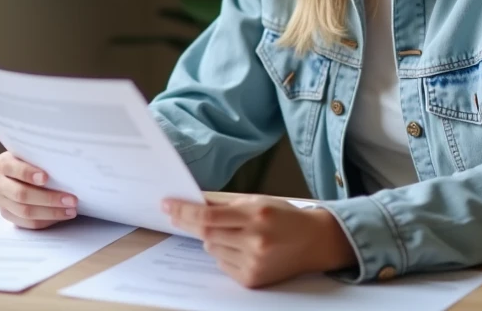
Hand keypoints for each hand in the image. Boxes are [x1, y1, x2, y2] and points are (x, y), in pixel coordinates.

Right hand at [0, 151, 78, 229]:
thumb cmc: (35, 161)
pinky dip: (46, 221)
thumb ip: (43, 158)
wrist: (25, 173)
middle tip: (71, 199)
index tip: (46, 178)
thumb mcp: (35, 154)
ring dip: (51, 212)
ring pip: (25, 212)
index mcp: (2, 163)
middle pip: (21, 194)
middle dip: (48, 198)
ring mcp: (1, 201)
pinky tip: (61, 216)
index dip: (28, 173)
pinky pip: (27, 223)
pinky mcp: (7, 214)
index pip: (13, 168)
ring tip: (71, 210)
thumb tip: (67, 164)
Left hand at [162, 195, 356, 287]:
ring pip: (212, 249)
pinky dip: (224, 254)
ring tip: (233, 234)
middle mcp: (255, 240)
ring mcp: (253, 262)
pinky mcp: (252, 279)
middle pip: (207, 234)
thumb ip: (226, 205)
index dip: (185, 211)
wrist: (314, 242)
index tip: (167, 205)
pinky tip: (241, 248)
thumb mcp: (258, 202)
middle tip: (176, 214)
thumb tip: (194, 202)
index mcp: (257, 215)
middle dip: (189, 223)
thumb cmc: (284, 217)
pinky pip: (222, 264)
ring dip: (212, 239)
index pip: (209, 216)